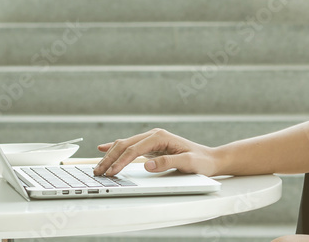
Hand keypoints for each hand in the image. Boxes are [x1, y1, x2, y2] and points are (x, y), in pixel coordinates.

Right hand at [94, 128, 218, 176]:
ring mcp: (152, 140)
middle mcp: (154, 135)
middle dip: (110, 158)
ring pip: (125, 145)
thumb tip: (148, 165)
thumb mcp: (188, 163)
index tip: (112, 172)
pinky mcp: (151, 147)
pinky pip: (129, 147)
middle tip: (98, 172)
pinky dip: (116, 149)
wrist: (210, 159)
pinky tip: (105, 149)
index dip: (121, 161)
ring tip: (98, 167)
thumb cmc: (201, 161)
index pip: (135, 149)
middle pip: (126, 145)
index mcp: (161, 137)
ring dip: (111, 155)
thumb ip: (168, 162)